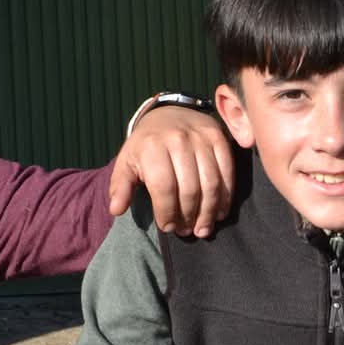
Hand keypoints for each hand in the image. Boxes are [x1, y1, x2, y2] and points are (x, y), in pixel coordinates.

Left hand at [108, 103, 237, 237]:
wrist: (169, 113)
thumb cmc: (146, 146)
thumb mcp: (127, 162)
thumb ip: (120, 186)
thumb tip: (116, 209)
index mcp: (152, 147)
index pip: (163, 188)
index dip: (167, 213)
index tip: (168, 227)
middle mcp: (178, 140)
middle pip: (189, 189)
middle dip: (188, 217)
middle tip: (186, 231)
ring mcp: (201, 138)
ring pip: (210, 184)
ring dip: (208, 212)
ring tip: (202, 229)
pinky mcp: (220, 139)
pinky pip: (227, 173)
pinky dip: (226, 197)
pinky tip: (219, 213)